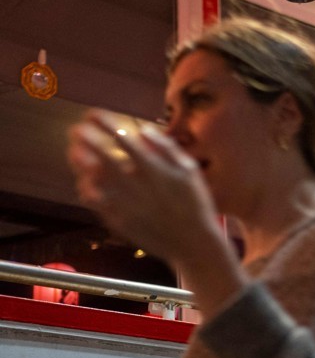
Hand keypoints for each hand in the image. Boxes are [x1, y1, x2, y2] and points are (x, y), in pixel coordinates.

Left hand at [67, 110, 222, 269]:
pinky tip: (86, 183)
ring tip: (75, 153)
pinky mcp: (119, 220)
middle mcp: (135, 183)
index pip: (121, 138)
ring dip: (80, 163)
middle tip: (76, 131)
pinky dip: (87, 189)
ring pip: (93, 178)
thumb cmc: (195, 204)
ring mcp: (124, 203)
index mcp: (153, 168)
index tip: (93, 114)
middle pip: (101, 155)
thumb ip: (168, 148)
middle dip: (85, 139)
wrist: (193, 243)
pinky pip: (95, 202)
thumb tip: (143, 131)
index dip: (103, 123)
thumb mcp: (190, 171)